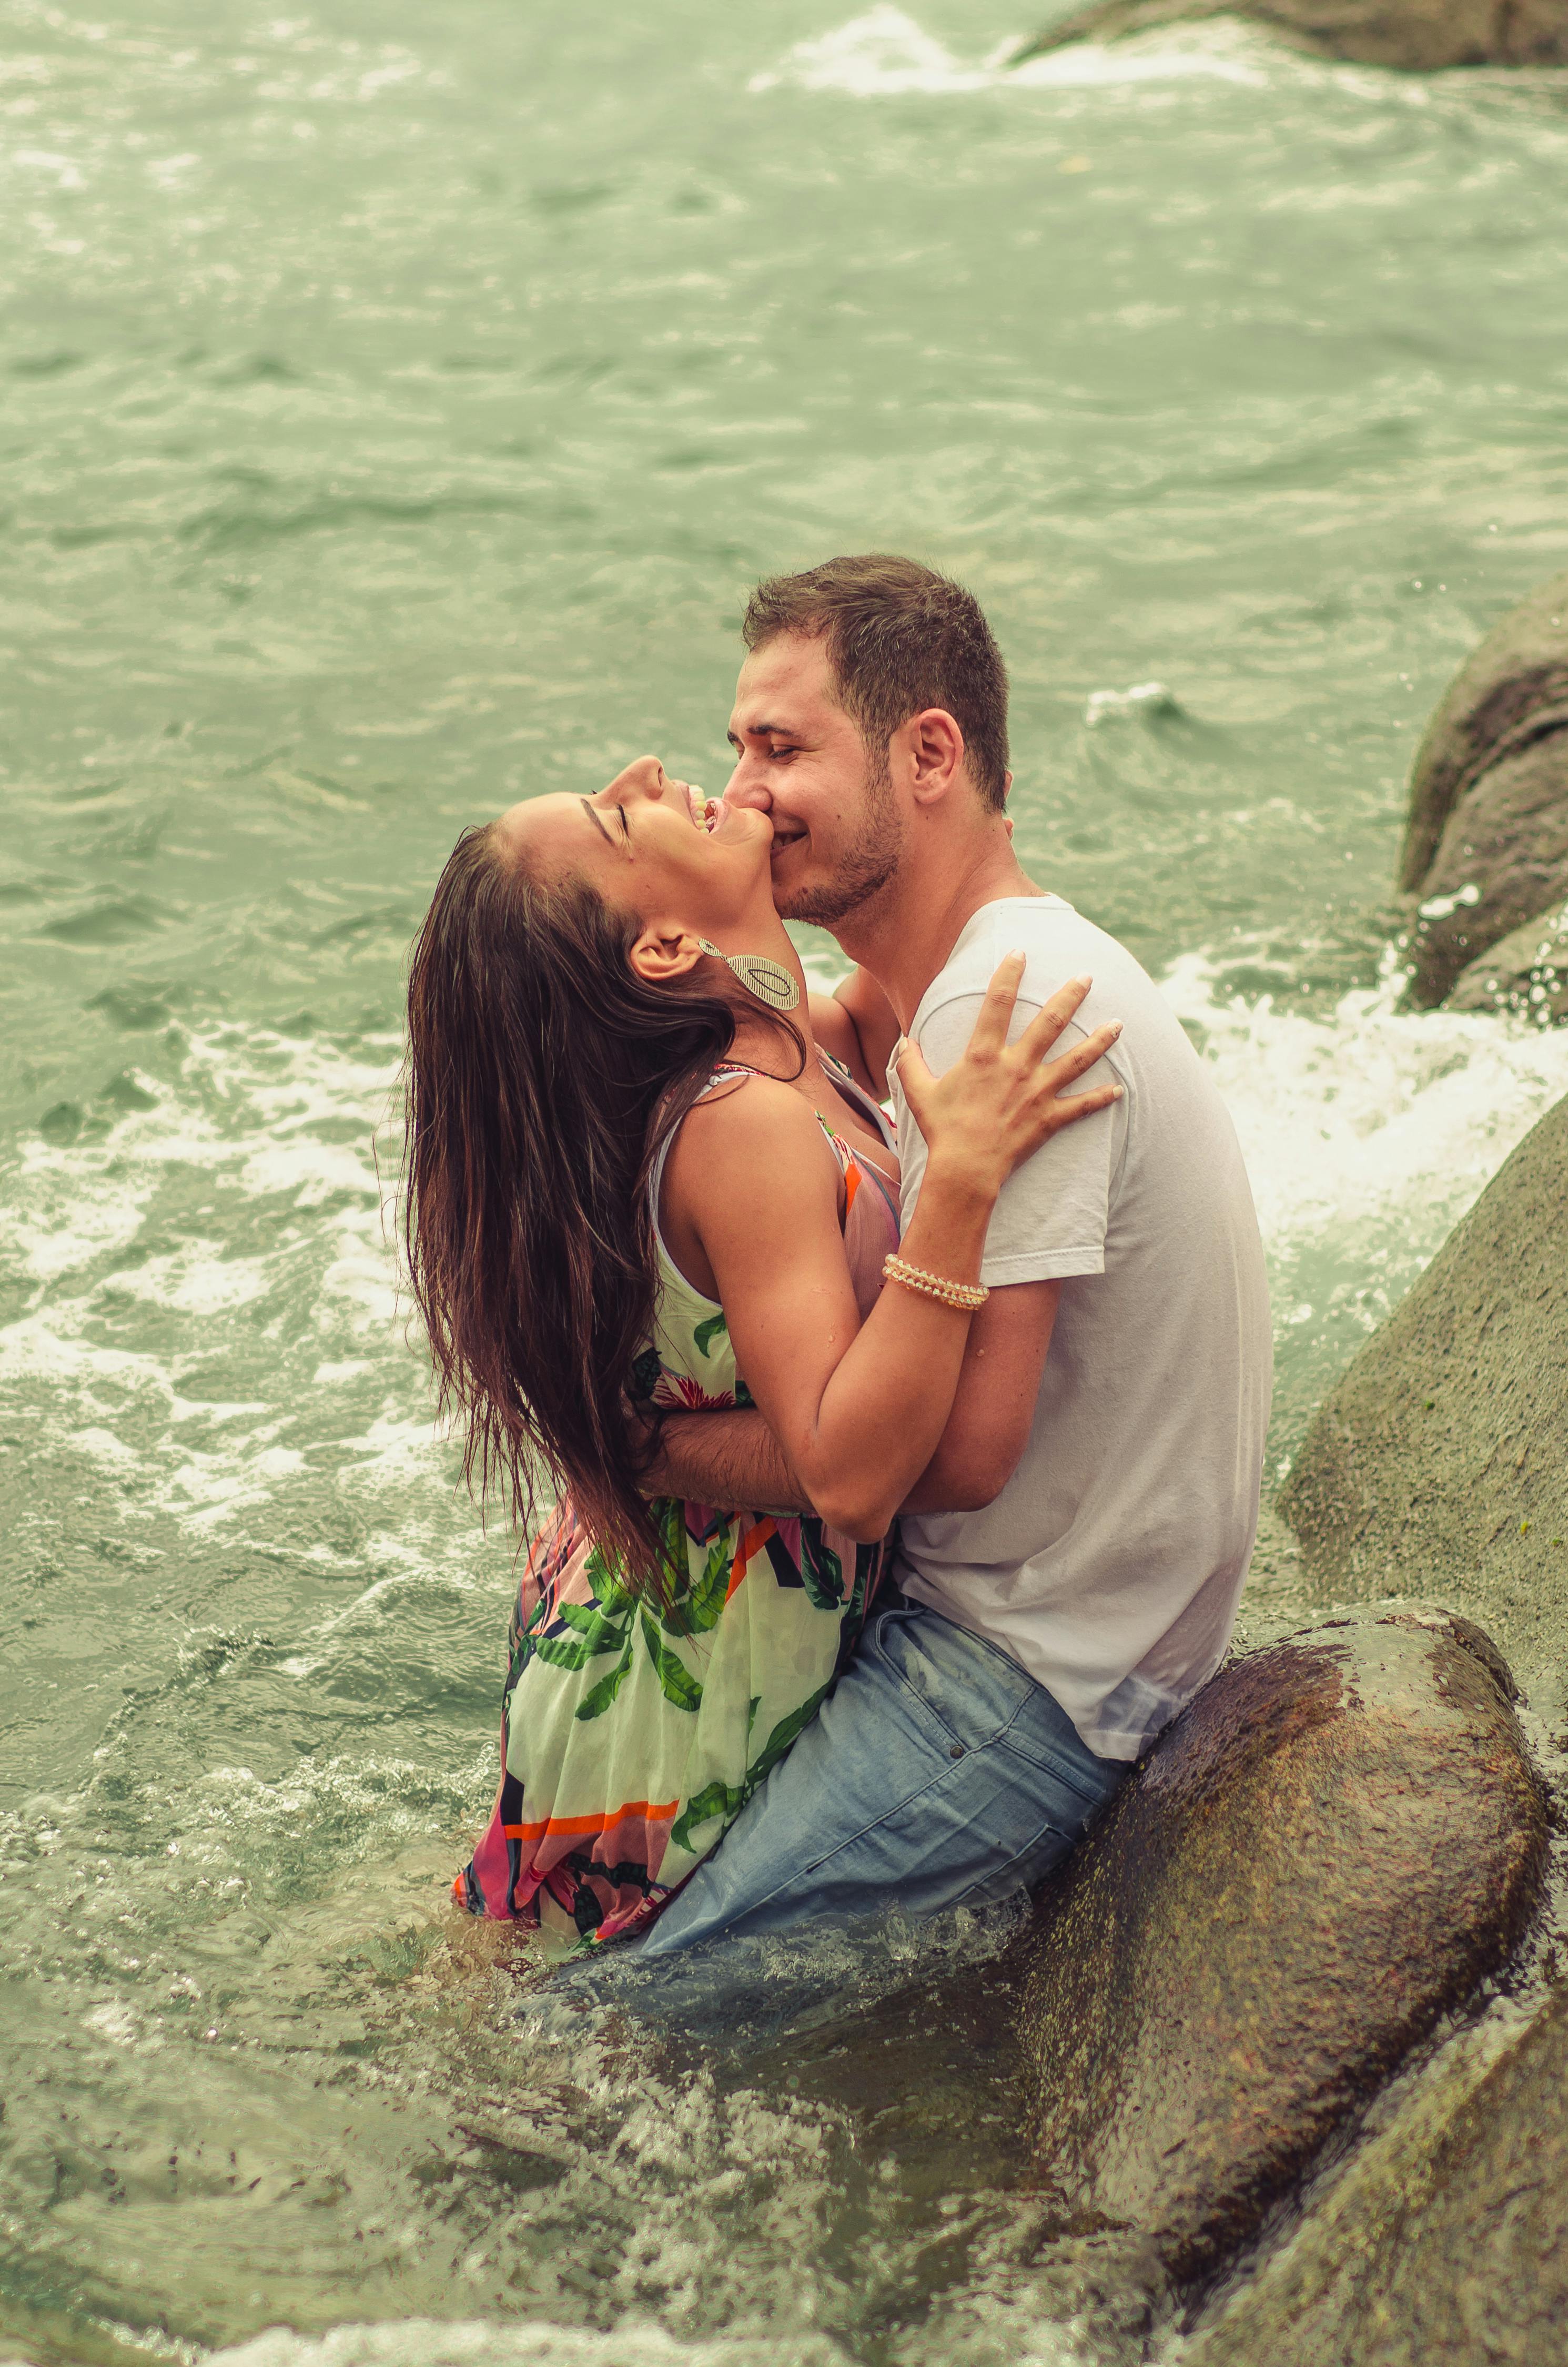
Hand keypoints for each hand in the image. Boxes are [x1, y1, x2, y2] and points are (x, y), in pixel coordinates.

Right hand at [894, 959, 1121, 1200]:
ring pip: (1077, 1059)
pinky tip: (1118, 1090)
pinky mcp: (1049, 1118)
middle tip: (1088, 977)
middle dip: (1071, 996)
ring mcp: (1037, 1091)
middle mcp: (1016, 1066)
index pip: (998, 1003)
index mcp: (984, 1055)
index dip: (1009, 973)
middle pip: (1051, 1022)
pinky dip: (1101, 1098)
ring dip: (1100, 1040)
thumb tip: (904, 1042)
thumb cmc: (942, 1129)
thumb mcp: (919, 1092)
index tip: (1020, 951)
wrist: (966, 1169)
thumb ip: (910, 1063)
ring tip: (1119, 1023)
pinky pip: (1081, 1106)